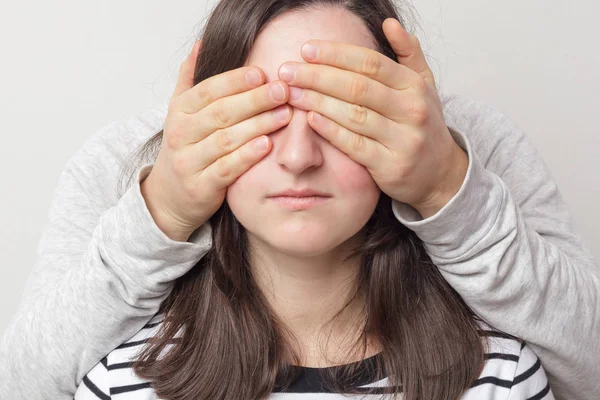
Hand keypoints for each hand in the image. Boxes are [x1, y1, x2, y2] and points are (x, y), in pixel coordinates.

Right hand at [142, 39, 291, 240]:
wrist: (169, 196)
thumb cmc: (185, 148)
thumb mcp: (181, 112)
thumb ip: (190, 79)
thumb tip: (201, 44)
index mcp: (179, 111)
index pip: (208, 90)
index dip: (235, 81)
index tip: (262, 73)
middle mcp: (181, 134)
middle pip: (221, 112)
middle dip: (254, 100)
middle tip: (283, 91)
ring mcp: (189, 161)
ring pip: (226, 139)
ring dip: (258, 125)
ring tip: (284, 114)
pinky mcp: (201, 186)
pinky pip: (226, 168)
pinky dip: (247, 156)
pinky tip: (267, 144)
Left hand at [278, 18, 467, 218]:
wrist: (440, 173)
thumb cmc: (423, 125)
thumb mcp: (424, 86)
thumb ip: (409, 53)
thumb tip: (389, 23)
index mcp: (415, 86)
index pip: (371, 63)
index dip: (336, 54)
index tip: (306, 50)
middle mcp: (411, 110)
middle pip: (357, 87)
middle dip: (318, 76)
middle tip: (287, 71)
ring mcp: (402, 139)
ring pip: (353, 115)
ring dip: (317, 101)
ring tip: (292, 92)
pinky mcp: (390, 166)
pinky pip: (353, 145)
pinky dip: (330, 130)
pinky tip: (310, 119)